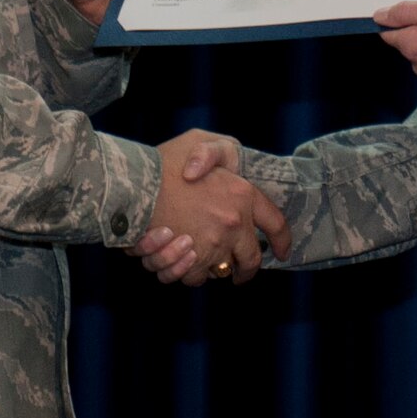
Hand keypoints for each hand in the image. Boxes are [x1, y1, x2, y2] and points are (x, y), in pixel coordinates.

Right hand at [130, 130, 289, 285]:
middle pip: (252, 259)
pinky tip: (179, 260)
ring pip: (220, 271)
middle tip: (240, 273)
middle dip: (247, 270)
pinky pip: (194, 276)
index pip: (276, 223)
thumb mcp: (198, 141)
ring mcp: (214, 243)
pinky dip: (186, 272)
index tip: (282, 252)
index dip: (283, 240)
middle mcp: (234, 222)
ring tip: (201, 262)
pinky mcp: (190, 259)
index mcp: (242, 193)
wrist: (133, 182)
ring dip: (212, 270)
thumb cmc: (162, 160)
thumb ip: (215, 152)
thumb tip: (211, 173)